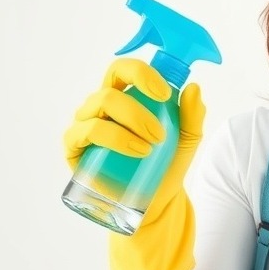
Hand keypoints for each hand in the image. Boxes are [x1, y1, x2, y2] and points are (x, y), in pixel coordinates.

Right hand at [63, 57, 204, 223]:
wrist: (158, 199)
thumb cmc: (167, 162)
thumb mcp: (188, 138)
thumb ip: (193, 114)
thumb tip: (194, 87)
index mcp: (126, 95)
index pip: (124, 70)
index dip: (142, 74)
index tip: (165, 94)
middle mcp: (102, 106)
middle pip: (111, 90)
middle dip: (139, 109)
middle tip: (161, 134)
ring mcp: (86, 124)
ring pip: (99, 106)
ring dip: (130, 123)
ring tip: (151, 148)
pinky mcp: (75, 147)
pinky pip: (84, 132)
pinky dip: (114, 138)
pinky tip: (136, 151)